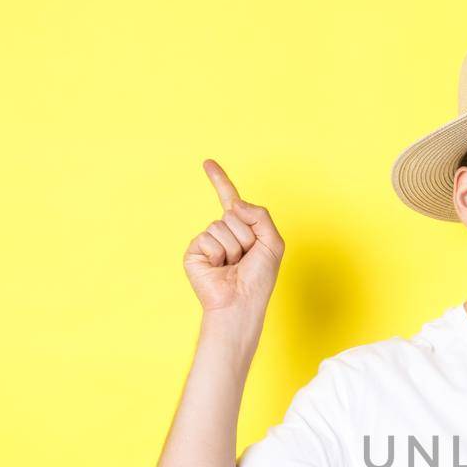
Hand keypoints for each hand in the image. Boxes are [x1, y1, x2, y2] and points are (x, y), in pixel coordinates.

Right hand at [182, 159, 285, 314]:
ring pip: (221, 226)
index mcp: (242, 230)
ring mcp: (207, 242)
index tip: (208, 163)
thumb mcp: (273, 243)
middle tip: (246, 258)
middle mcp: (223, 233)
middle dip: (245, 236)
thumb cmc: (259, 279)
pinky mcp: (194, 251)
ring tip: (233, 265)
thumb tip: (234, 203)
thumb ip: (260, 215)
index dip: (220, 181)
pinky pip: (208, 237)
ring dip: (234, 247)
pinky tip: (219, 268)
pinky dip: (218, 253)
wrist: (241, 303)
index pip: (230, 199)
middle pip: (233, 214)